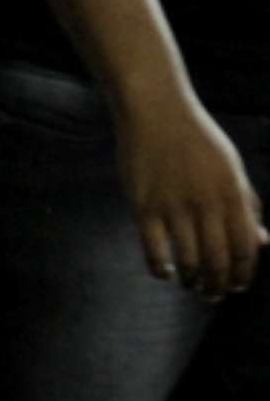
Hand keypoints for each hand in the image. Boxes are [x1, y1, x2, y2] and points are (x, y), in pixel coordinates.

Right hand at [116, 99, 267, 299]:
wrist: (155, 107)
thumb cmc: (195, 137)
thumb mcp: (231, 166)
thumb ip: (247, 204)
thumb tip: (263, 242)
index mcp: (232, 193)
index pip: (246, 250)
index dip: (243, 275)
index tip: (236, 286)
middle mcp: (206, 202)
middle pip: (218, 262)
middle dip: (217, 287)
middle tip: (212, 293)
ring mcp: (173, 205)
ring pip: (189, 262)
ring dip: (192, 281)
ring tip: (190, 283)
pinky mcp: (143, 205)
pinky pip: (154, 251)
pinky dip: (161, 270)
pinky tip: (166, 272)